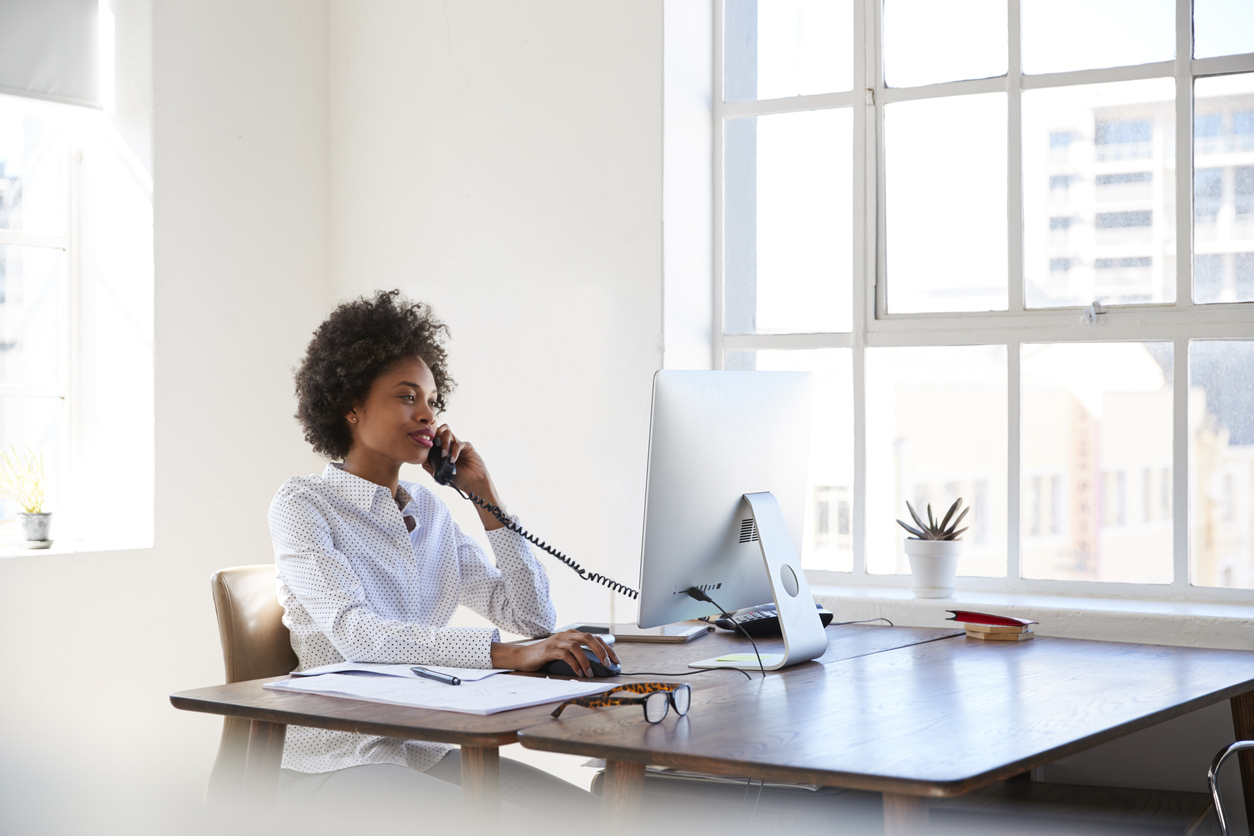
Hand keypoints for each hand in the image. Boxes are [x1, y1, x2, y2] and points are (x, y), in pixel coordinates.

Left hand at [424, 424, 505, 527]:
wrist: (472, 483)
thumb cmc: (458, 479)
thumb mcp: (439, 475)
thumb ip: (430, 466)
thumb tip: (421, 458)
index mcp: (442, 449)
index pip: (434, 436)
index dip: (429, 439)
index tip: (426, 448)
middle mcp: (450, 444)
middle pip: (441, 429)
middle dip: (435, 434)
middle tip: (434, 444)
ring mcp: (458, 444)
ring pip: (448, 433)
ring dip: (444, 443)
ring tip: (443, 455)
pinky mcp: (467, 447)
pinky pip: (458, 444)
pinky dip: (454, 452)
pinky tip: (452, 461)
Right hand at [490, 631, 619, 677]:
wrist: (523, 657)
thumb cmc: (546, 657)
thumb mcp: (565, 654)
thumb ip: (578, 656)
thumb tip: (597, 667)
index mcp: (572, 635)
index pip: (595, 638)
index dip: (607, 648)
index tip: (616, 660)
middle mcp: (566, 635)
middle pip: (588, 638)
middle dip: (601, 651)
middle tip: (608, 664)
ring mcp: (557, 641)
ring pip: (576, 646)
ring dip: (586, 660)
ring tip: (590, 673)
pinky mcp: (548, 650)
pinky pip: (564, 655)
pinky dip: (574, 664)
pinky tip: (578, 672)